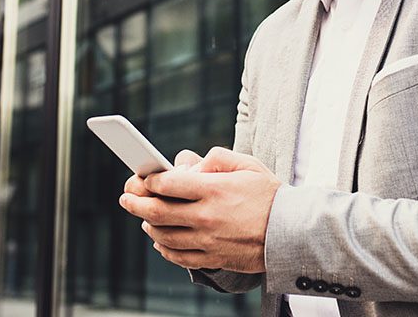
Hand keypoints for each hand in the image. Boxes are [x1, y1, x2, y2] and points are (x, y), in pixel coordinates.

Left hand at [119, 147, 280, 272]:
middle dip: (134, 202)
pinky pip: (177, 257)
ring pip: (162, 235)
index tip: (145, 176)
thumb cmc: (270, 195)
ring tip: (143, 217)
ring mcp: (207, 240)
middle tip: (126, 196)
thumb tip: (189, 164)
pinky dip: (163, 248)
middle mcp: (206, 216)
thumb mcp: (248, 165)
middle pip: (156, 211)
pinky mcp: (212, 258)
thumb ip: (216, 158)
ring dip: (147, 225)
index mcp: (214, 189)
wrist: (291, 232)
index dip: (150, 179)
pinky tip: (160, 240)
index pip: (167, 184)